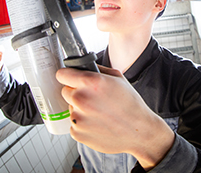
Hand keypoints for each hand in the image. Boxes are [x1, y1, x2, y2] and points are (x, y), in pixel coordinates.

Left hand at [56, 65, 174, 169]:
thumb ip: (97, 69)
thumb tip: (83, 66)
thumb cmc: (130, 104)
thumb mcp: (118, 78)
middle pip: (65, 91)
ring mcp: (77, 117)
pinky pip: (74, 123)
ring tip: (99, 112)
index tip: (71, 79)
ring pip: (71, 108)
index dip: (67, 76)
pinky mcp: (77, 133)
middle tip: (92, 98)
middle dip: (76, 92)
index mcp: (90, 82)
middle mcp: (80, 99)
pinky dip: (83, 124)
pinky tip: (98, 123)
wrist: (138, 131)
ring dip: (80, 109)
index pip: (62, 74)